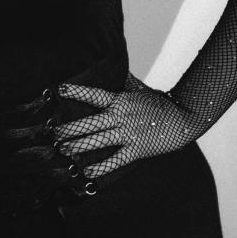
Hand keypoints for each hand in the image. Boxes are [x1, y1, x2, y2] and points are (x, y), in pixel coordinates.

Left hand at [54, 72, 201, 181]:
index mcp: (120, 100)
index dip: (76, 91)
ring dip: (77, 147)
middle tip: (51, 134)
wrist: (185, 118)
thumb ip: (124, 80)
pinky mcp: (136, 149)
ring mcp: (128, 134)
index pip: (94, 95)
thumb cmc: (160, 102)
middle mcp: (121, 116)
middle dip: (68, 130)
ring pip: (97, 142)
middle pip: (89, 123)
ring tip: (61, 151)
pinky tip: (86, 173)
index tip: (58, 89)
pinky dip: (100, 168)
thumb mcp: (140, 88)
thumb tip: (114, 64)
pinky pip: (115, 160)